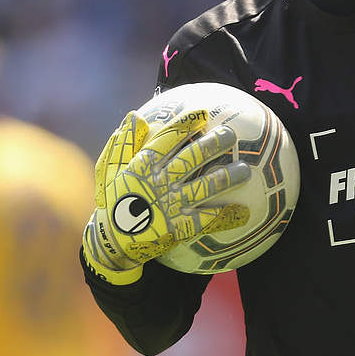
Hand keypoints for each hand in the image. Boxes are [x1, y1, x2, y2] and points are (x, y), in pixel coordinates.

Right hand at [82, 109, 249, 282]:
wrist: (111, 241)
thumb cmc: (112, 200)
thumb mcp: (109, 168)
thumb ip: (123, 143)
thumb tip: (136, 116)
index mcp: (142, 166)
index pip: (167, 140)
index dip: (185, 125)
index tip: (203, 113)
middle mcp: (159, 182)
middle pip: (191, 159)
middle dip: (212, 145)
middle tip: (230, 134)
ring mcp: (171, 205)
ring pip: (203, 187)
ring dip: (226, 178)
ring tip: (245, 170)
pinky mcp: (179, 227)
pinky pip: (206, 220)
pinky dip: (225, 217)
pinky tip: (243, 213)